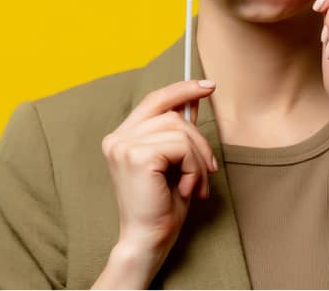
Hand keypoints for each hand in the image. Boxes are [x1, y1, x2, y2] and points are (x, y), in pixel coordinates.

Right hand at [98, 80, 218, 282]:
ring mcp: (124, 146)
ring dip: (199, 159)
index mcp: (122, 138)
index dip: (181, 89)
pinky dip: (193, 168)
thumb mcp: (174, 162)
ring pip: (180, 131)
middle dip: (199, 141)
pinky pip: (181, 147)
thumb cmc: (161, 207)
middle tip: (210, 170)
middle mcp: (117, 139)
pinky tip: (185, 188)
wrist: (148, 240)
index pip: (154, 100)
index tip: (208, 86)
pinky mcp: (137, 156)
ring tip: (196, 184)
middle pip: (173, 115)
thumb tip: (194, 99)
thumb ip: (178, 132)